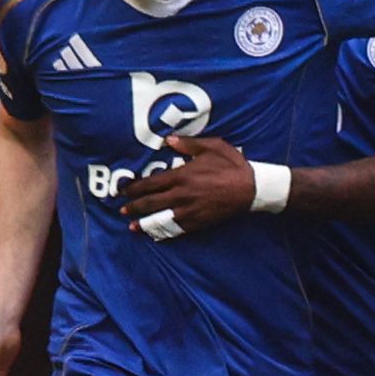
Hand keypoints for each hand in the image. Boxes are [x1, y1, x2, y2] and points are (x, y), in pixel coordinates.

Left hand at [118, 135, 257, 237]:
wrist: (252, 189)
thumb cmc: (232, 165)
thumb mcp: (212, 147)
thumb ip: (188, 144)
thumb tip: (168, 140)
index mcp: (182, 176)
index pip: (150, 184)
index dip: (134, 189)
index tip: (123, 191)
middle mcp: (182, 195)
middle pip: (151, 203)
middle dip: (134, 207)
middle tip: (122, 210)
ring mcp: (190, 211)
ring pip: (160, 219)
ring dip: (145, 224)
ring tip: (133, 226)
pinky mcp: (199, 222)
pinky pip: (177, 229)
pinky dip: (164, 232)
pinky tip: (156, 234)